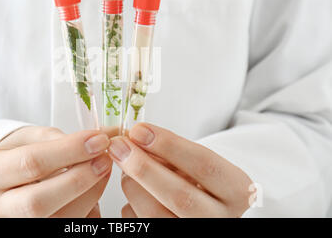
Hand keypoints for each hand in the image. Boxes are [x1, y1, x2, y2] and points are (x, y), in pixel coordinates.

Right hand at [0, 126, 112, 216]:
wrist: (8, 176)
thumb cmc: (20, 153)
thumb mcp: (32, 136)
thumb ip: (61, 138)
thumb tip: (102, 138)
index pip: (31, 163)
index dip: (70, 151)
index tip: (98, 140)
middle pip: (38, 202)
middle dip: (78, 180)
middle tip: (104, 160)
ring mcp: (14, 225)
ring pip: (55, 221)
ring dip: (89, 196)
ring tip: (103, 172)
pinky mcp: (35, 233)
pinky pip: (67, 227)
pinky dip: (87, 209)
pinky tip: (94, 190)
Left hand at [108, 123, 252, 217]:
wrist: (203, 209)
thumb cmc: (197, 179)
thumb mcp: (194, 161)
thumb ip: (170, 151)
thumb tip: (135, 138)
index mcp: (237, 191)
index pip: (204, 164)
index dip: (168, 145)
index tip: (140, 130)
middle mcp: (220, 219)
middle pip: (180, 195)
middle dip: (143, 167)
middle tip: (119, 147)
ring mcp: (194, 235)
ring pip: (153, 213)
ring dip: (132, 185)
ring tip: (128, 168)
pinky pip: (140, 222)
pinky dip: (131, 203)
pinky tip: (137, 192)